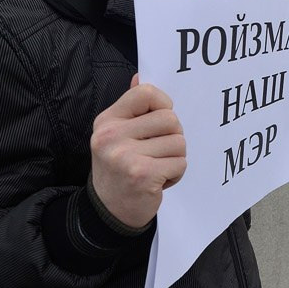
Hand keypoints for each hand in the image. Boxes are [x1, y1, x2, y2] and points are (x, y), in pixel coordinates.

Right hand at [90, 74, 185, 228]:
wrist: (108, 211)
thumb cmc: (120, 167)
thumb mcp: (117, 134)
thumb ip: (132, 107)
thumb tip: (140, 76)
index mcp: (108, 120)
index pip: (147, 92)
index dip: (163, 105)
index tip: (160, 122)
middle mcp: (111, 135)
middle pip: (171, 119)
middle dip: (173, 137)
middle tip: (158, 153)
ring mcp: (125, 156)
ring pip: (179, 143)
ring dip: (175, 158)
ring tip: (157, 167)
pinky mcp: (142, 175)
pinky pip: (180, 163)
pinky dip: (175, 174)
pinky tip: (158, 181)